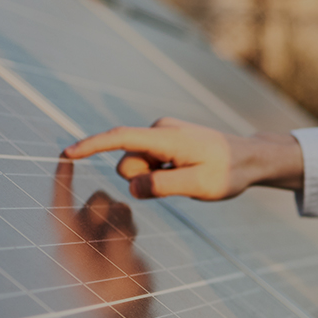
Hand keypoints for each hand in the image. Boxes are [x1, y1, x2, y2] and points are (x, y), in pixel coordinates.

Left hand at [50, 159, 151, 306]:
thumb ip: (118, 237)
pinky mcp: (109, 245)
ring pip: (109, 209)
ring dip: (122, 218)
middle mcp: (79, 240)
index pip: (60, 206)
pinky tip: (130, 245)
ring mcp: (94, 242)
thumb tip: (120, 212)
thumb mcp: (120, 268)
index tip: (65, 156)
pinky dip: (127, 226)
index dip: (62, 181)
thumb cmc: (118, 300)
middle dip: (110, 209)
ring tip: (129, 242)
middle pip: (93, 203)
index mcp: (70, 246)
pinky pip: (120, 221)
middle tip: (125, 232)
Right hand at [60, 117, 303, 199]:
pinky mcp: (165, 142)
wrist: (250, 158)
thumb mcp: (200, 186)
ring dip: (153, 178)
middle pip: (127, 162)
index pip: (121, 138)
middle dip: (141, 180)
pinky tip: (186, 173)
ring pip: (137, 166)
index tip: (67, 153)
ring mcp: (162, 135)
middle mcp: (160, 130)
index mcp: (167, 138)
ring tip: (187, 178)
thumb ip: (164, 186)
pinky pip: (148, 164)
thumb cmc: (229, 172)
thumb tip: (132, 187)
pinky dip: (160, 174)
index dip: (92, 146)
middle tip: (180, 183)